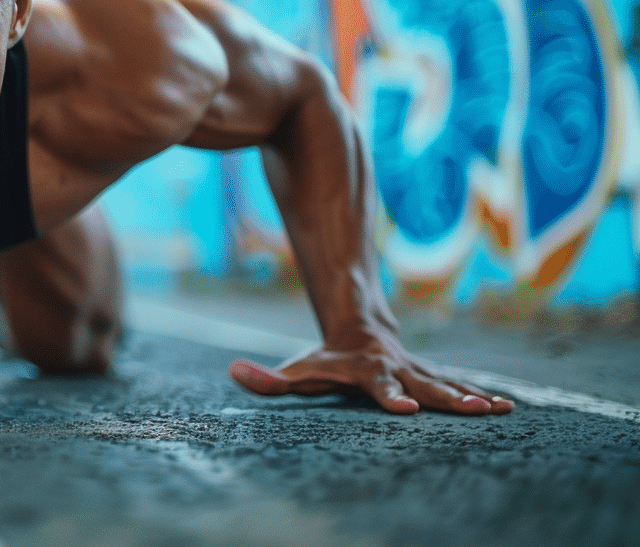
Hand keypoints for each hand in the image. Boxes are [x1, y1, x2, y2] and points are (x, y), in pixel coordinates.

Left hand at [227, 335, 514, 415]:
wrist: (358, 328)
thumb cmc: (324, 360)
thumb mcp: (296, 369)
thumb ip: (267, 377)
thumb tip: (232, 372)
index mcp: (368, 371)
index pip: (379, 386)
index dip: (390, 397)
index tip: (405, 410)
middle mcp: (398, 370)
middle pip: (424, 386)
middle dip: (448, 399)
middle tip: (472, 411)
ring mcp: (419, 372)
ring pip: (448, 385)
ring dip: (472, 397)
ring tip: (499, 410)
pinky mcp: (433, 377)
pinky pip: (460, 388)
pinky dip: (482, 396)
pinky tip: (507, 409)